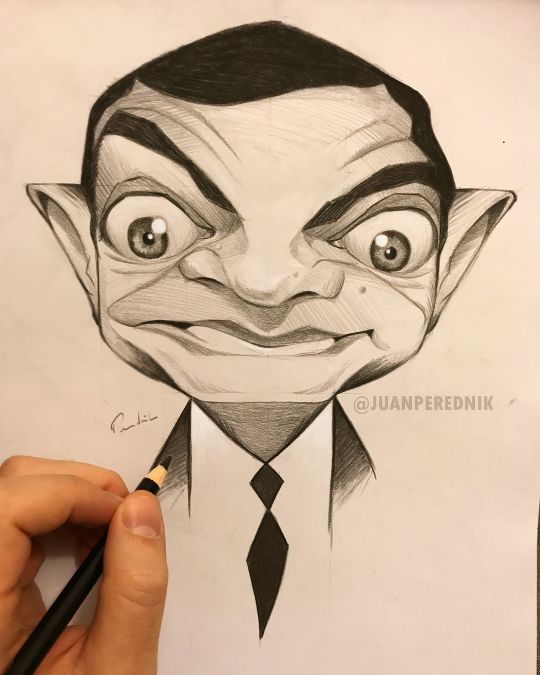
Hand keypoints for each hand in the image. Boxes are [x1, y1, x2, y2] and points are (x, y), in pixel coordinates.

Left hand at [0, 456, 167, 674]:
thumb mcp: (115, 672)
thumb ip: (133, 590)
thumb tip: (143, 509)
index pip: (5, 509)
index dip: (69, 491)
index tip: (123, 510)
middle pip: (8, 488)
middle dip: (76, 484)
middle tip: (126, 513)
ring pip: (14, 496)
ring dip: (73, 497)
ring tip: (114, 532)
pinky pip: (21, 522)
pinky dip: (64, 518)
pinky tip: (92, 544)